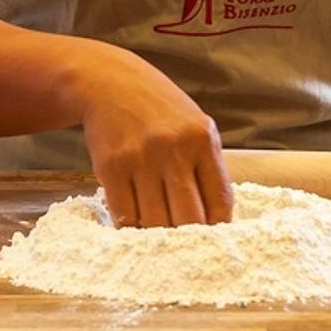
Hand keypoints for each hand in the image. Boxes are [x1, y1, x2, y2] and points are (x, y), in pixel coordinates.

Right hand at [72, 45, 233, 227]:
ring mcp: (141, 158)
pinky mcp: (112, 167)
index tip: (212, 242)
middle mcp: (174, 148)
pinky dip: (132, 226)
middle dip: (188, 240)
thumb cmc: (159, 110)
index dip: (218, 230)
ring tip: (159, 239)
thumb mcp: (194, 127)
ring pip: (156, 222)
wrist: (110, 82)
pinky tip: (136, 222)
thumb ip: (206, 168)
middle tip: (185, 248)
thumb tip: (216, 221)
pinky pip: (125, 215)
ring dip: (158, 237)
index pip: (220, 201)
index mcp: (203, 139)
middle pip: (189, 218)